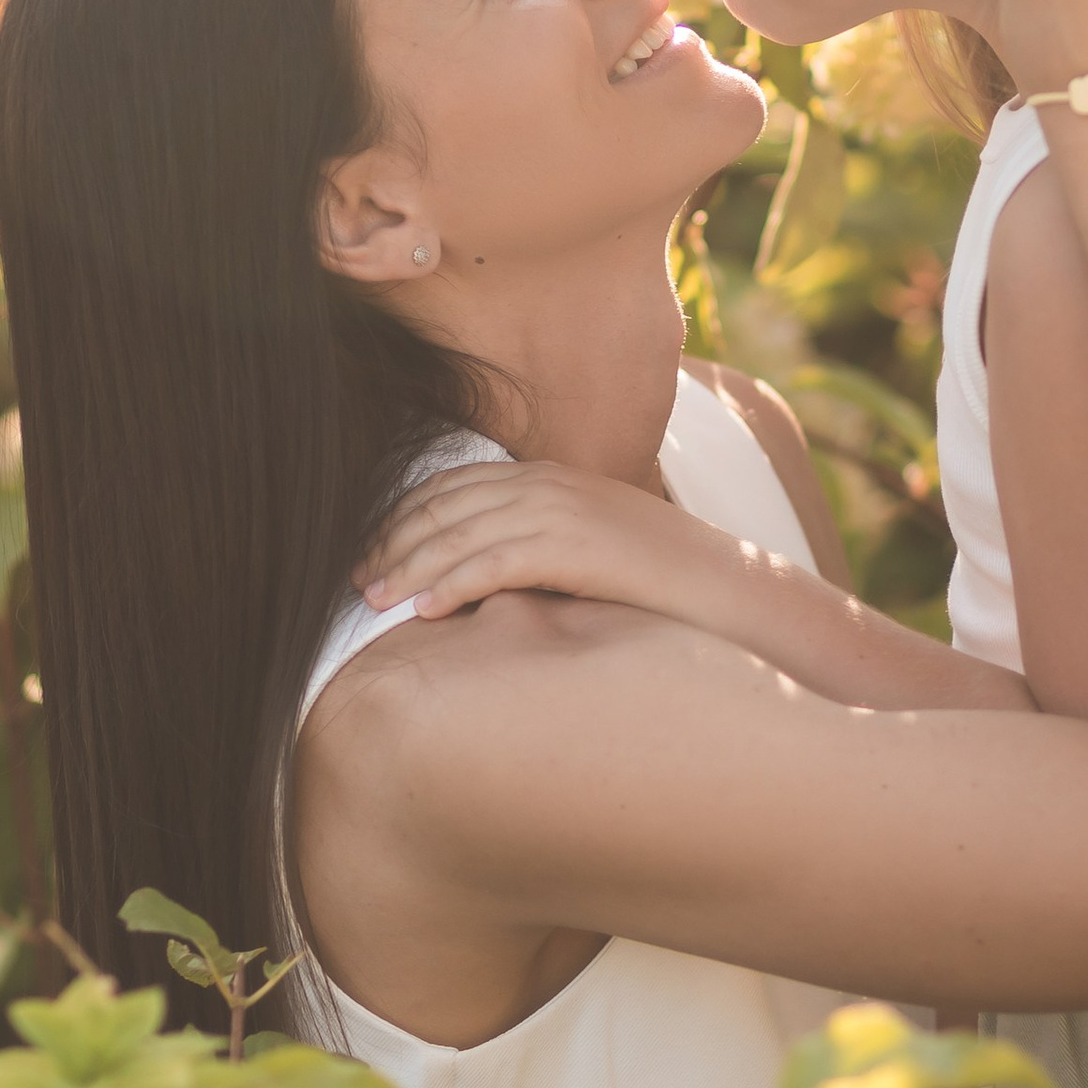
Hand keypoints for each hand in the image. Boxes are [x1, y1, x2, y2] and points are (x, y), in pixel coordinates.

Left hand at [361, 460, 725, 623]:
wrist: (733, 590)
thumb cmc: (663, 585)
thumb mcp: (592, 551)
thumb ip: (539, 549)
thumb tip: (481, 581)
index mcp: (550, 475)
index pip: (454, 486)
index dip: (403, 518)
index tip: (371, 554)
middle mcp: (550, 482)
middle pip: (445, 505)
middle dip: (393, 542)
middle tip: (355, 580)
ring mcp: (563, 510)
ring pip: (460, 533)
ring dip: (408, 567)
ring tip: (372, 601)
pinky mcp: (575, 546)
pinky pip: (495, 562)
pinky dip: (452, 584)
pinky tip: (424, 611)